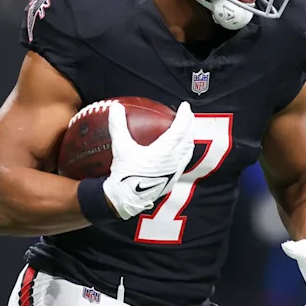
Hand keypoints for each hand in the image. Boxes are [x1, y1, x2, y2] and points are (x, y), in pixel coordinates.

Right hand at [102, 101, 194, 219]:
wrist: (126, 199)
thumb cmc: (124, 174)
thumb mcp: (120, 148)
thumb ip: (118, 126)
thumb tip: (115, 107)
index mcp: (164, 151)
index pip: (180, 129)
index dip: (184, 116)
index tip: (185, 106)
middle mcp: (174, 161)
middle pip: (188, 138)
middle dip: (190, 123)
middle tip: (188, 114)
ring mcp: (175, 171)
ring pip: (188, 150)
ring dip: (189, 137)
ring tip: (187, 129)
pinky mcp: (172, 180)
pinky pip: (184, 161)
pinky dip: (185, 150)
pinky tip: (179, 149)